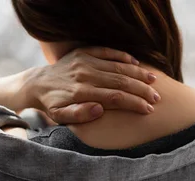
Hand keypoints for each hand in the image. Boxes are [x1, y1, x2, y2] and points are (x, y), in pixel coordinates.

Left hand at [21, 47, 158, 123]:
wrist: (38, 84)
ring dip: (137, 73)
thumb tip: (99, 110)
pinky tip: (136, 62)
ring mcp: (84, 61)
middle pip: (120, 81)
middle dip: (141, 90)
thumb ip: (78, 115)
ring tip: (153, 80)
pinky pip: (107, 51)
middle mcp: (84, 75)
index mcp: (81, 92)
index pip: (114, 97)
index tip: (148, 109)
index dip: (133, 103)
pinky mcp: (83, 51)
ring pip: (117, 66)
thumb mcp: (60, 116)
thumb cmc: (53, 104)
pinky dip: (122, 56)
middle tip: (156, 97)